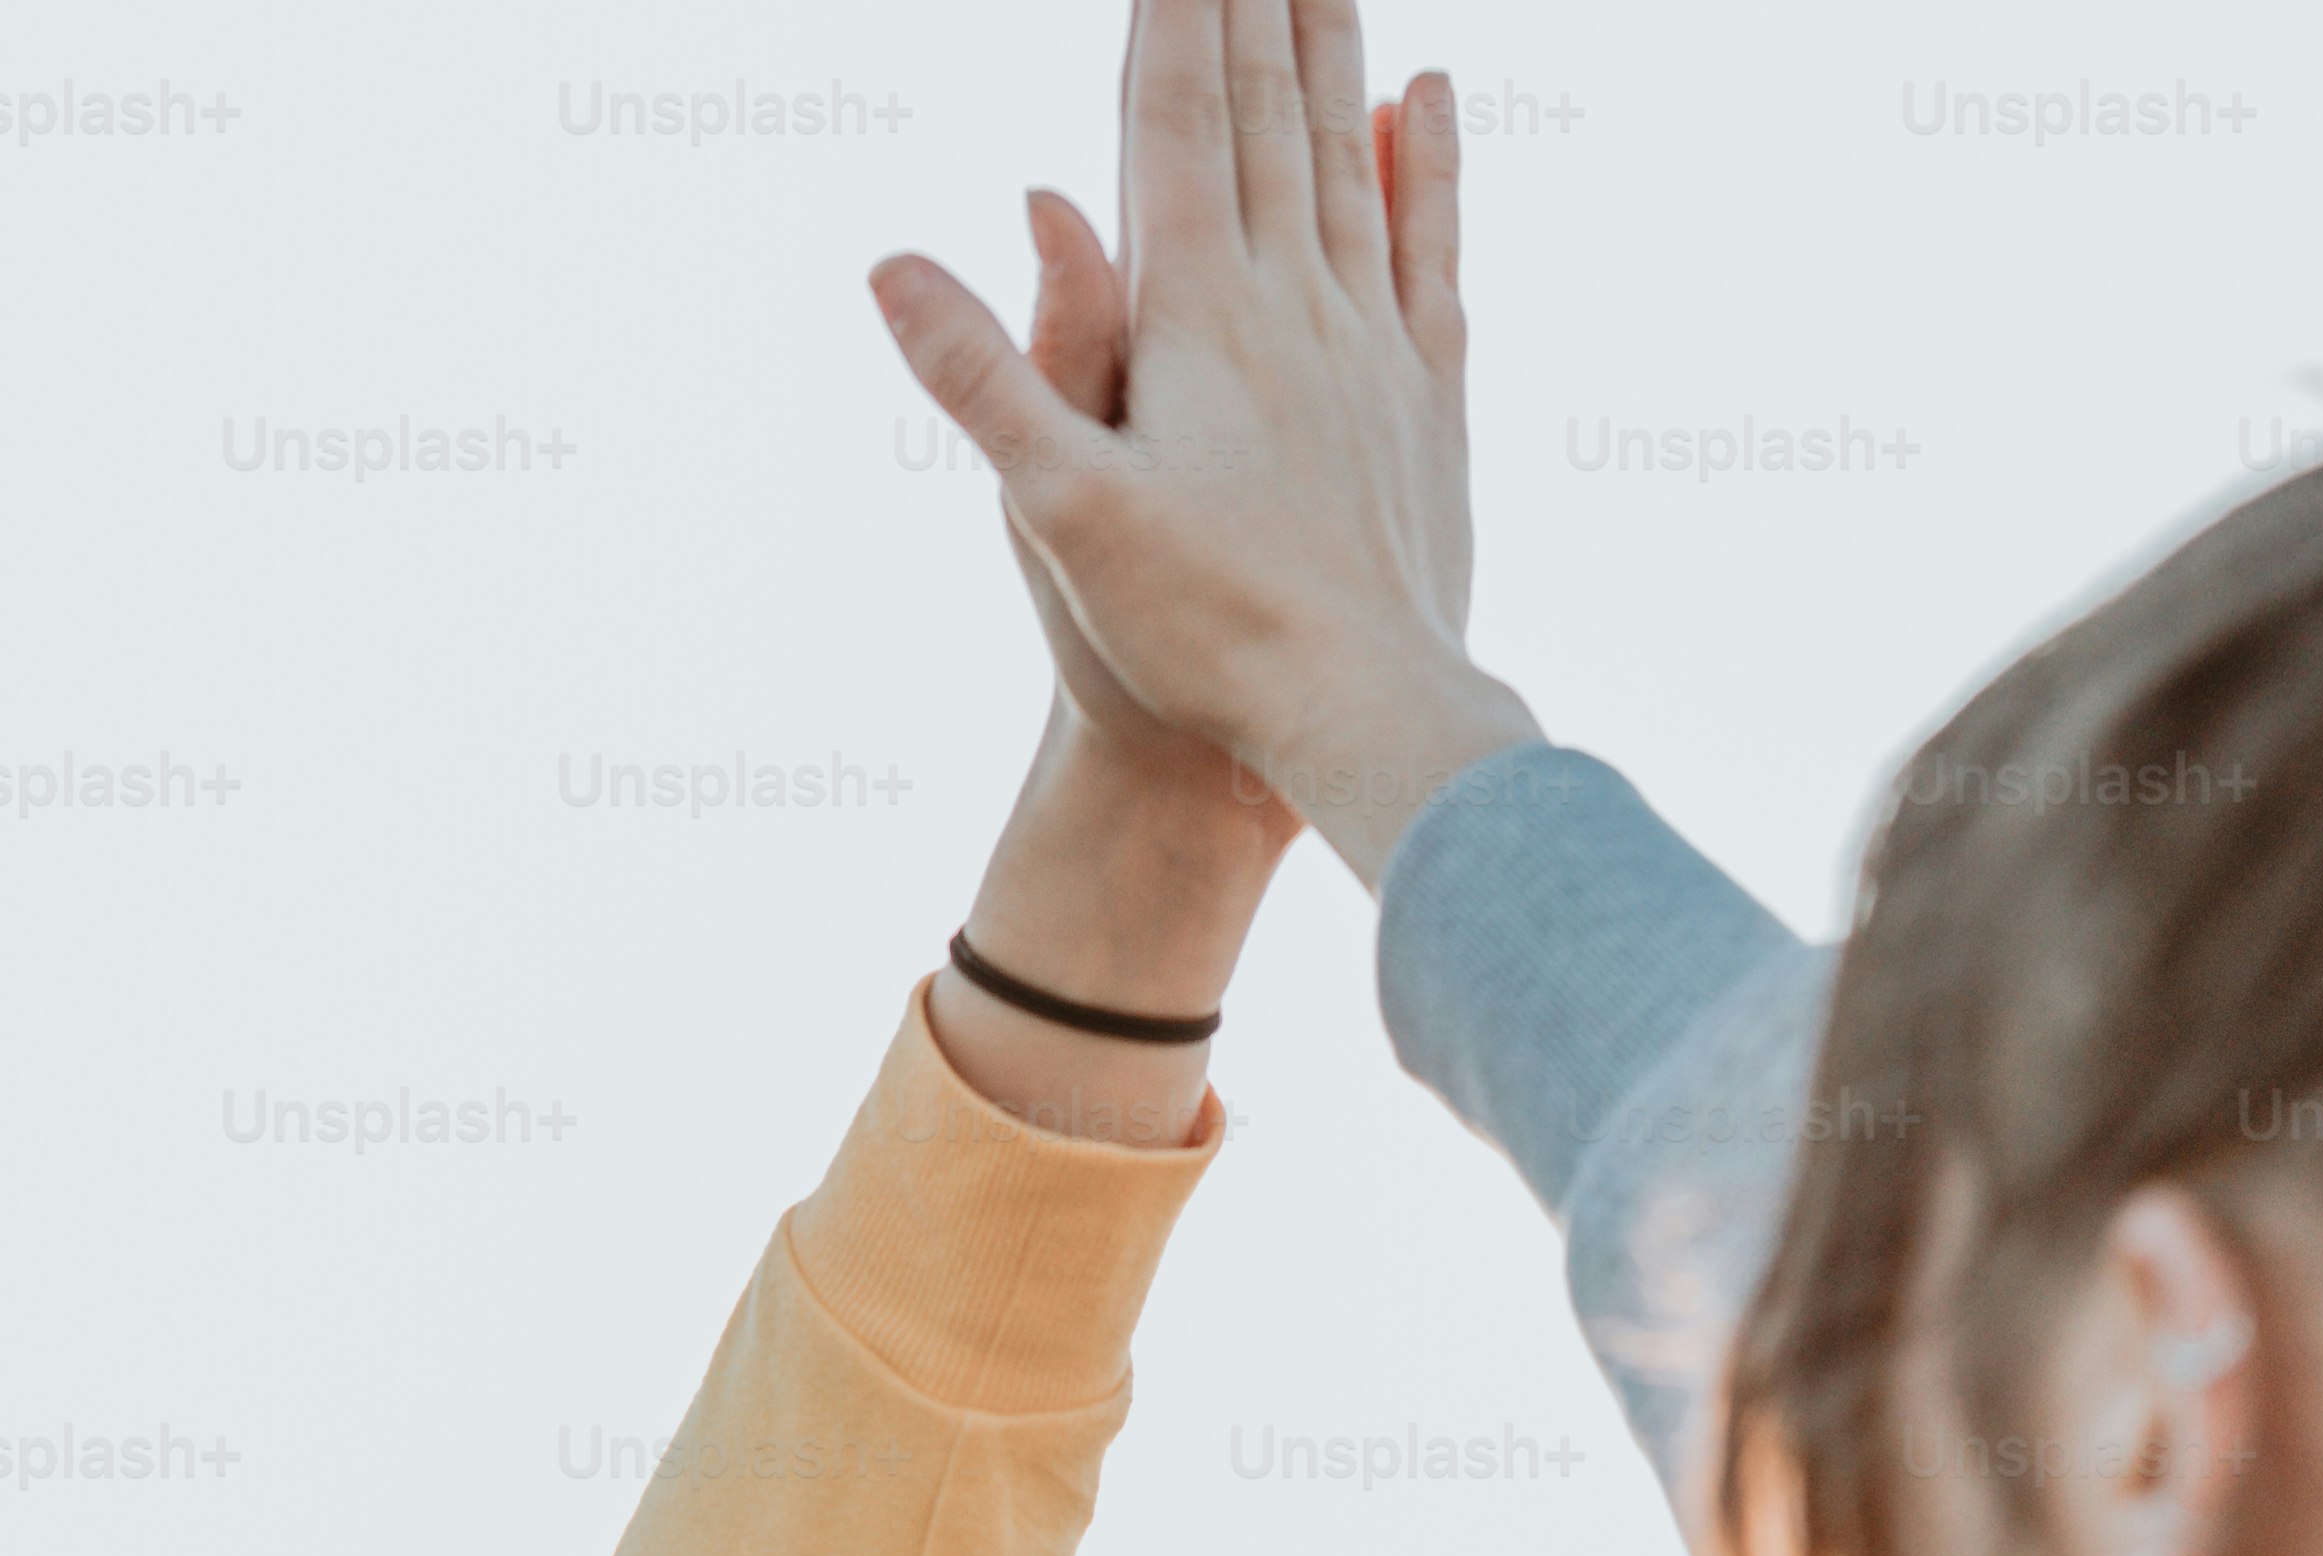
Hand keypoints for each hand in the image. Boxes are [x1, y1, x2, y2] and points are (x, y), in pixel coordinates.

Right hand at [873, 0, 1542, 887]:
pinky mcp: (1430, 397)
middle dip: (1254, 1)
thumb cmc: (1201, 633)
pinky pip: (1431, 246)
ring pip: (1353, 155)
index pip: (1178, 124)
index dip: (1171, 14)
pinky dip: (1429, 159)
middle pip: (1271, 113)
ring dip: (1332, 48)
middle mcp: (1296, 303)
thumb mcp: (1057, 513)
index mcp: (1199, 315)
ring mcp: (1374, 343)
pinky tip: (1427, 92)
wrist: (1365, 716)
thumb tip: (891, 265)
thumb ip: (985, 375)